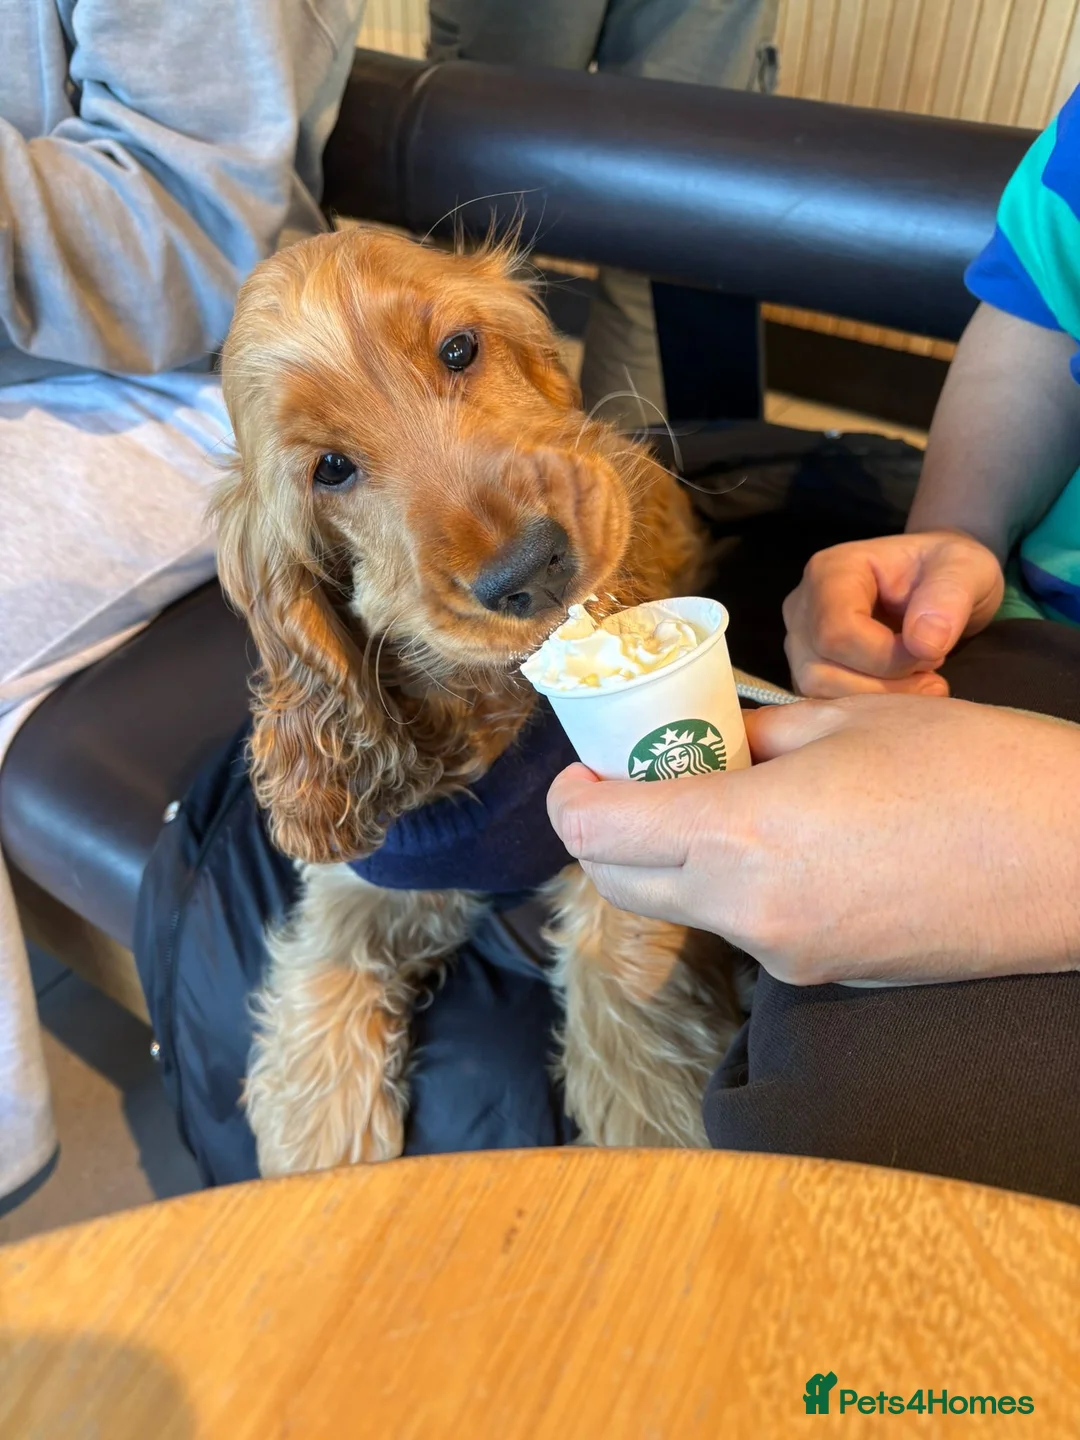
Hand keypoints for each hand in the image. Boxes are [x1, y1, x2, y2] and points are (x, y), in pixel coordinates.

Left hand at [548, 696, 1078, 984]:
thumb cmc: (973, 768)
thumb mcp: (843, 721)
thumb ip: (749, 736)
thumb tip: (703, 744)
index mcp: (739, 835)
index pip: (596, 832)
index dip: (572, 797)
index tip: (584, 769)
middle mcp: (748, 911)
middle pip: (621, 883)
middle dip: (608, 831)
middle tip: (639, 778)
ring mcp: (787, 955)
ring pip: (684, 906)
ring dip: (676, 857)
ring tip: (729, 796)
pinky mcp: (824, 974)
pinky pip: (747, 926)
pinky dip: (737, 884)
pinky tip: (790, 839)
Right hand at [782, 531, 1003, 697]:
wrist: (937, 582)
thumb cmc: (947, 569)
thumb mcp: (966, 568)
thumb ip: (949, 597)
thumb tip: (923, 644)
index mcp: (830, 571)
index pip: (836, 632)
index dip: (886, 657)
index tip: (932, 653)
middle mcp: (803, 607)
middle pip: (821, 670)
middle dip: (885, 684)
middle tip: (932, 672)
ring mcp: (801, 642)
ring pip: (819, 693)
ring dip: (878, 700)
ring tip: (921, 681)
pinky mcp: (810, 669)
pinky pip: (825, 703)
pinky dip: (868, 708)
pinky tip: (903, 690)